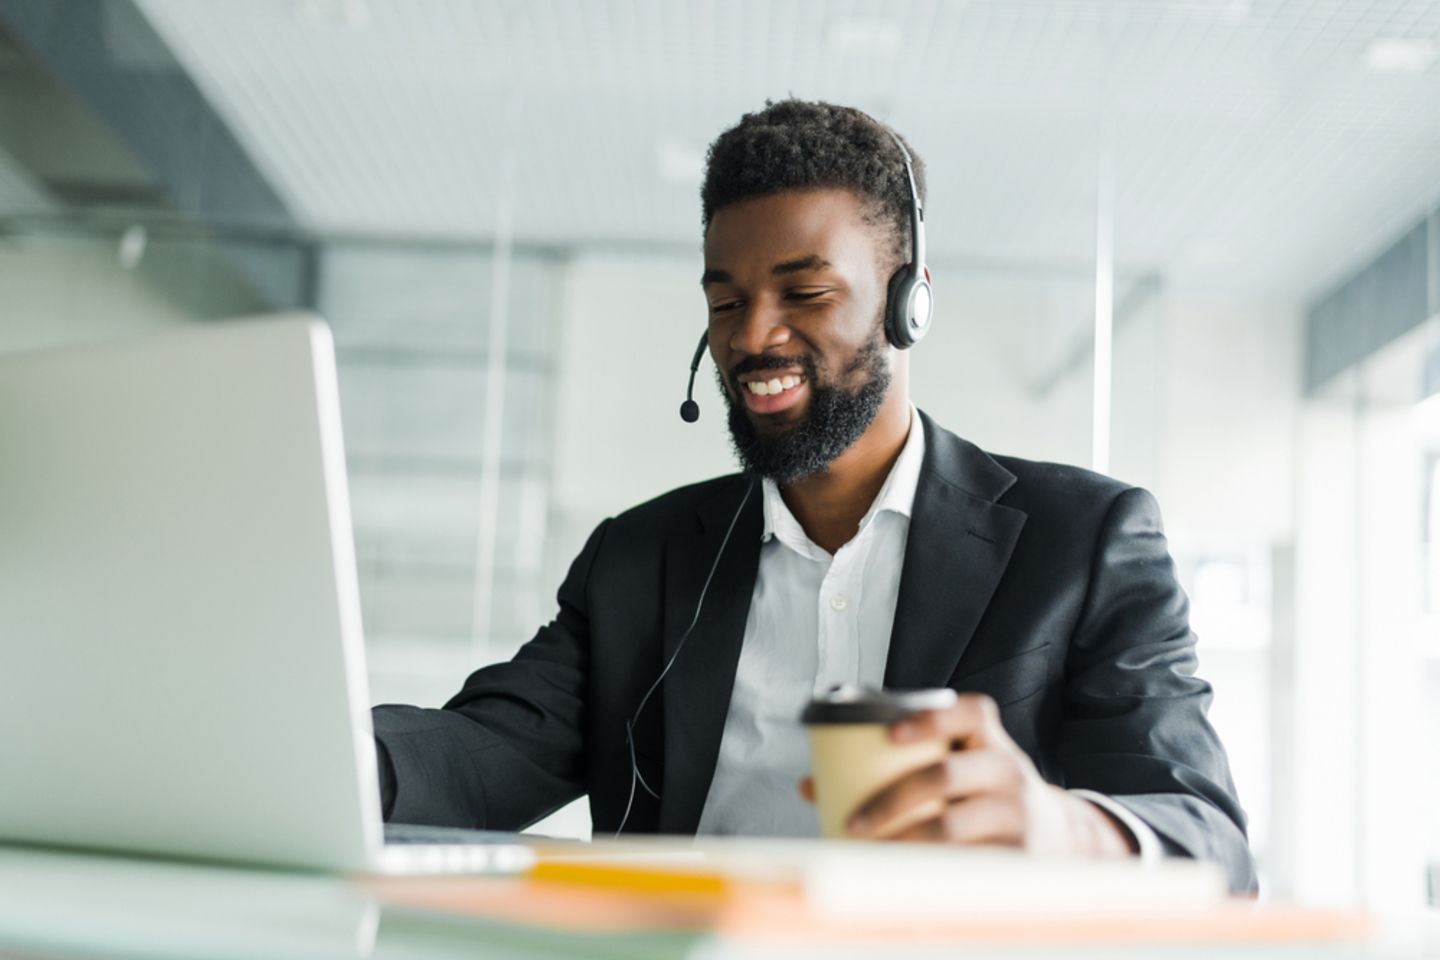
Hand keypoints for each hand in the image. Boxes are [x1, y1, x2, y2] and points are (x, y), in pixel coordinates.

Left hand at [799, 693, 1135, 856]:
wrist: (1062, 838)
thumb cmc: (986, 796)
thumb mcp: (960, 770)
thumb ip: (898, 765)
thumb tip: (810, 784)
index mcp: (991, 741)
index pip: (972, 713)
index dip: (931, 718)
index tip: (889, 734)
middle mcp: (1009, 771)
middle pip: (947, 774)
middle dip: (893, 797)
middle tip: (855, 821)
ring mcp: (1018, 815)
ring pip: (954, 826)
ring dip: (904, 840)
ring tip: (871, 852)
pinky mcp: (1019, 858)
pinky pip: (969, 865)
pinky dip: (932, 872)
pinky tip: (905, 880)